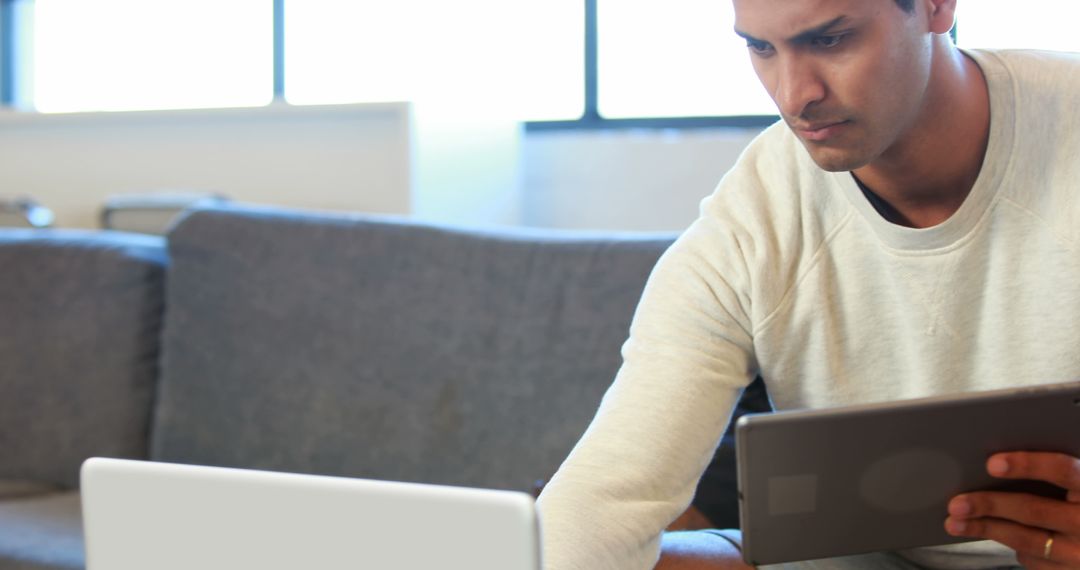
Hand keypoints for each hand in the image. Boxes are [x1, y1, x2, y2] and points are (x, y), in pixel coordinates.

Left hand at [944, 452, 1079, 568]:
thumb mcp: (1078, 488)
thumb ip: (1057, 476)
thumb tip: (995, 464)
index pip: (1064, 471)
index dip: (1028, 465)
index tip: (991, 463)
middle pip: (1034, 510)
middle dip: (990, 505)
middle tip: (956, 503)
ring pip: (1026, 540)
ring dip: (985, 530)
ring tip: (954, 522)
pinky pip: (1033, 560)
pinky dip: (1011, 546)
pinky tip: (992, 534)